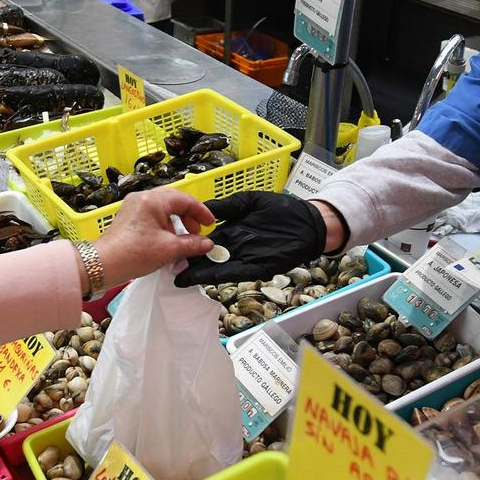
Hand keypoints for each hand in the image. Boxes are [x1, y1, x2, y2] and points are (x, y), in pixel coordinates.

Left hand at [92, 188, 214, 289]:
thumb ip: (192, 244)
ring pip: (163, 208)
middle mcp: (143, 197)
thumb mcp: (169, 249)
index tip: (210, 224)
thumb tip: (207, 244)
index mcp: (153, 200)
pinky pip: (152, 215)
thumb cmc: (134, 253)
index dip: (201, 212)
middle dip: (188, 216)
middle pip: (174, 200)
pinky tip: (168, 240)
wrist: (104, 264)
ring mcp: (134, 206)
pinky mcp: (129, 217)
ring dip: (177, 222)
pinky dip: (164, 225)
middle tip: (197, 232)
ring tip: (183, 239)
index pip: (185, 199)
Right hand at [174, 191, 329, 285]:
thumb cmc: (282, 209)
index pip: (205, 242)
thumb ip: (226, 206)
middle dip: (190, 265)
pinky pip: (237, 273)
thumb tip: (202, 210)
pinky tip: (206, 277)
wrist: (309, 221)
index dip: (189, 246)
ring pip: (219, 269)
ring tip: (181, 277)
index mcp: (231, 232)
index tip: (171, 248)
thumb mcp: (248, 202)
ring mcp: (246, 259)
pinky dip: (221, 276)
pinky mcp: (259, 268)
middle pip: (208, 259)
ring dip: (201, 274)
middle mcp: (235, 248)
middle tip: (169, 268)